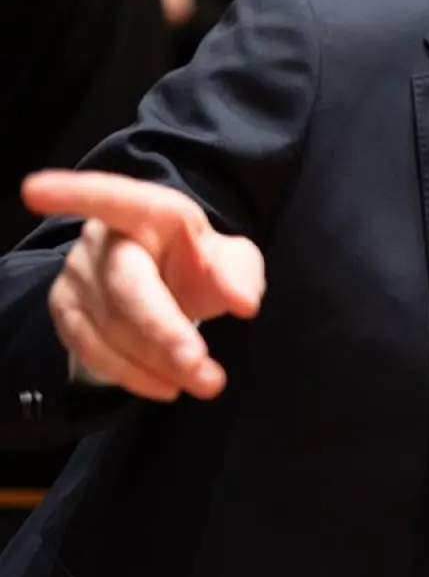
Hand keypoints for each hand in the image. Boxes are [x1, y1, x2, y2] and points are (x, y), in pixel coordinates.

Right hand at [21, 170, 264, 400]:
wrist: (166, 287)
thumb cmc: (197, 265)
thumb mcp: (230, 261)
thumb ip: (239, 274)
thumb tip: (243, 302)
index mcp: (147, 212)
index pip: (112, 198)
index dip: (75, 193)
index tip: (36, 190)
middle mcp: (103, 239)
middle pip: (127, 286)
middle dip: (165, 331)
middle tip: (203, 368)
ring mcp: (77, 275)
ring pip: (113, 327)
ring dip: (160, 363)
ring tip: (205, 382)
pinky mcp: (65, 311)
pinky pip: (94, 351)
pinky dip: (134, 375)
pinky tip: (167, 385)